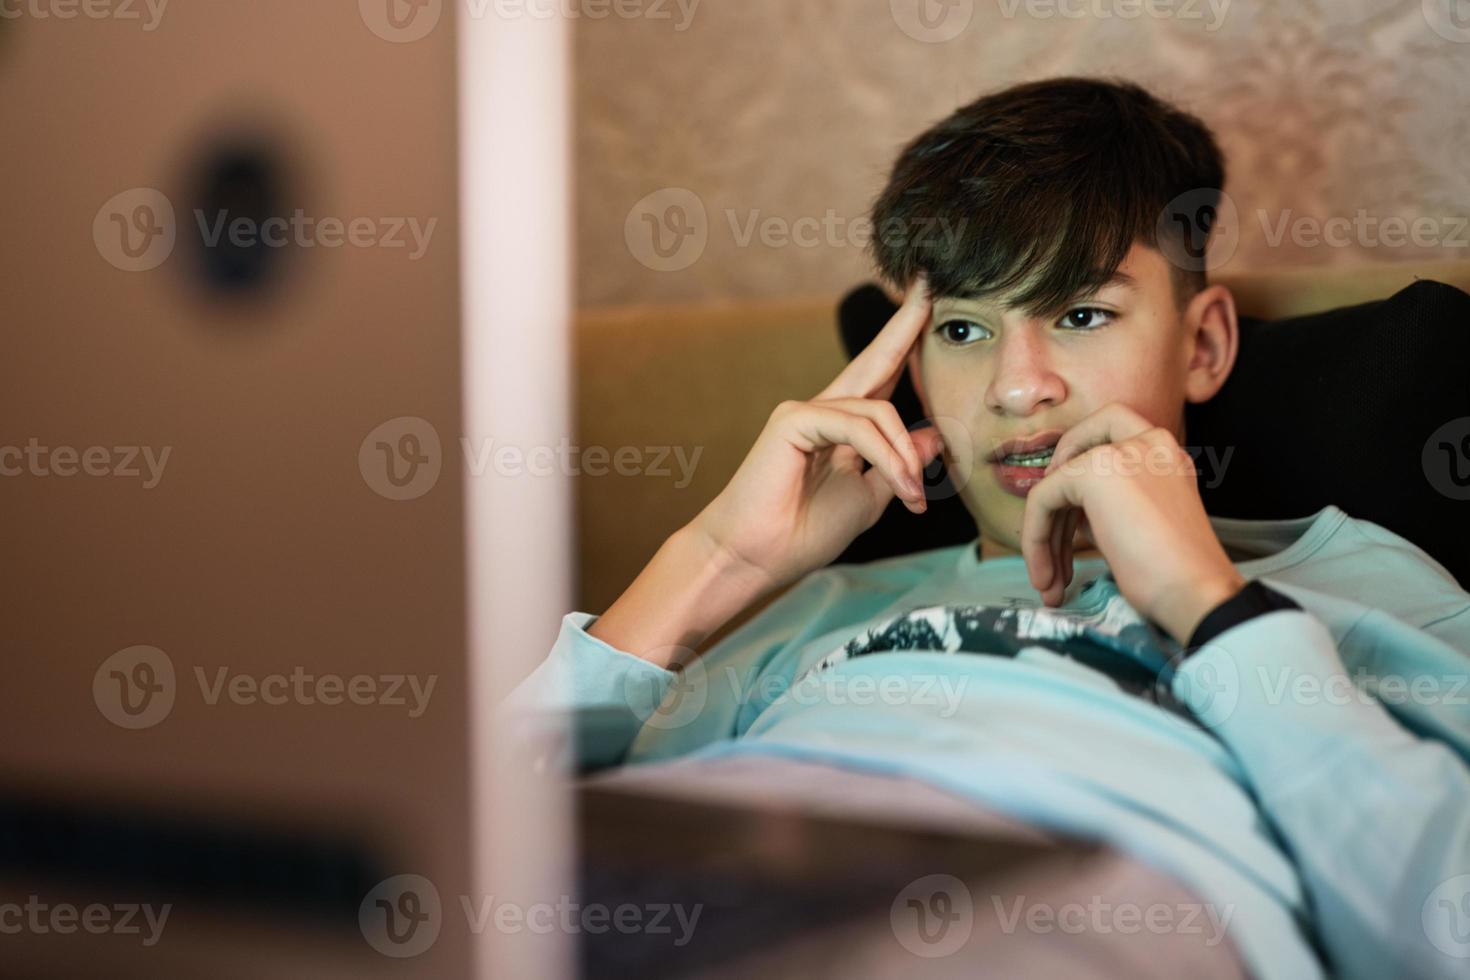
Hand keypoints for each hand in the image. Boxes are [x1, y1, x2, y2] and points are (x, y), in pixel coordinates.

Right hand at [690, 277, 945, 591]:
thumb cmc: (803, 533)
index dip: (907, 344)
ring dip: (905, 458)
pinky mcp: (793, 420)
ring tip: (914, 497)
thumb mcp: (869, 498)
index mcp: (841, 427)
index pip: (883, 377)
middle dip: (906, 324)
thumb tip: (932, 435)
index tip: (931, 307)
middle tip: (932, 282)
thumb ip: (898, 465)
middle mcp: (823, 410)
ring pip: (879, 412)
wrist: (758, 558)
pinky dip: (886, 457)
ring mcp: (805, 411)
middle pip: (876, 360)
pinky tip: (900, 487)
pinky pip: (857, 427)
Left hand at [1020, 403, 1244, 644]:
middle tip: (1050, 552)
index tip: (1071, 518)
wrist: (1196, 592)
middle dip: (1056, 505)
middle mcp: (1149, 442)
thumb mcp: (1141, 524)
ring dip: (1045, 536)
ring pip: (1056, 482)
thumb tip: (1068, 513)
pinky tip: (1046, 574)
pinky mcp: (1094, 471)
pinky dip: (1035, 538)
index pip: (1108, 433)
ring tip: (1049, 584)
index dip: (1077, 464)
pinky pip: (1042, 498)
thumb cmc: (1175, 575)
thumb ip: (1108, 506)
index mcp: (1166, 454)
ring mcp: (1123, 451)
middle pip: (1077, 451)